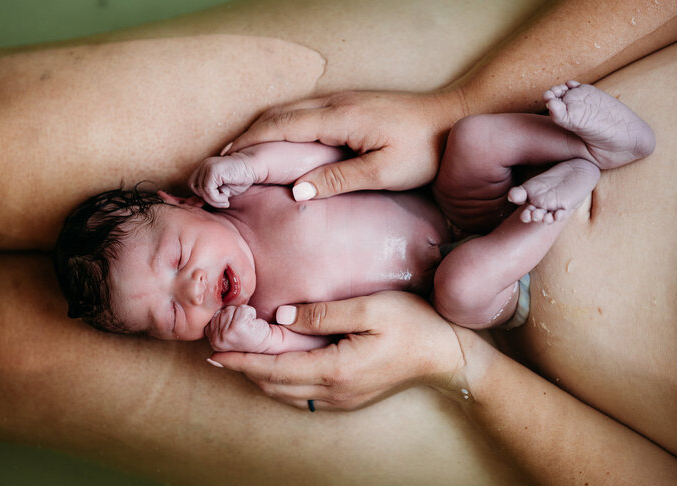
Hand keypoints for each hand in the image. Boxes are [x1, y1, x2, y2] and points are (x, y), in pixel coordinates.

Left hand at [188, 153, 263, 207]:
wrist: (253, 166)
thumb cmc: (241, 178)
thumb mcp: (223, 189)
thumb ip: (211, 193)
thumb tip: (199, 203)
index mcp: (204, 168)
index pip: (194, 185)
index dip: (203, 195)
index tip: (217, 201)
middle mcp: (203, 166)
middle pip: (194, 188)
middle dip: (207, 198)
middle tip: (222, 201)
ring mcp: (207, 166)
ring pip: (201, 191)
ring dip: (213, 200)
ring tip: (225, 200)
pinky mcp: (212, 170)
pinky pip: (208, 191)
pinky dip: (216, 198)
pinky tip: (226, 198)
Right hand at [206, 305, 271, 352]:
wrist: (272, 342)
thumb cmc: (253, 335)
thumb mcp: (229, 329)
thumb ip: (218, 321)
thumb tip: (212, 321)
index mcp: (212, 342)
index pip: (213, 315)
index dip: (228, 317)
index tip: (237, 328)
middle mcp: (216, 342)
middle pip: (222, 311)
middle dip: (235, 314)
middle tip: (244, 328)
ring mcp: (225, 335)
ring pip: (231, 309)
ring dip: (242, 314)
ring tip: (248, 327)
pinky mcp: (237, 328)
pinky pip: (242, 309)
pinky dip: (250, 312)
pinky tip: (253, 324)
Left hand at [208, 291, 466, 409]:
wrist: (445, 356)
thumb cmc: (413, 325)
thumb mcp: (370, 309)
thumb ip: (323, 313)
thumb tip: (282, 318)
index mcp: (334, 369)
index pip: (273, 369)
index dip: (241, 361)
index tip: (214, 352)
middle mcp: (333, 391)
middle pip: (274, 385)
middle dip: (243, 370)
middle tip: (219, 351)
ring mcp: (341, 398)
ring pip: (286, 393)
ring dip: (260, 377)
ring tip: (239, 358)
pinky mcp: (349, 397)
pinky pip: (302, 395)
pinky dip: (280, 382)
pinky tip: (275, 367)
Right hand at [225, 90, 464, 199]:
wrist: (455, 119)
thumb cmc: (426, 150)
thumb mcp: (385, 171)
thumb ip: (340, 179)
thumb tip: (297, 192)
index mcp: (339, 117)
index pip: (280, 127)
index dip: (248, 144)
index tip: (222, 162)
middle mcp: (336, 103)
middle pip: (278, 114)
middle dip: (246, 135)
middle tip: (221, 161)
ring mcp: (343, 101)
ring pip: (290, 111)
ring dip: (262, 129)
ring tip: (241, 153)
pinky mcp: (352, 106)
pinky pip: (306, 112)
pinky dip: (282, 126)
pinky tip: (280, 143)